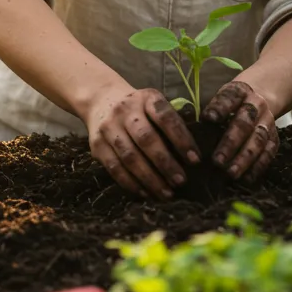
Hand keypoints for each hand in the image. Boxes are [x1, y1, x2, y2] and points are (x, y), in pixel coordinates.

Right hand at [85, 87, 200, 198]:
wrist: (101, 100)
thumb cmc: (139, 109)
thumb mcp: (154, 104)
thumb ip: (171, 122)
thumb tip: (192, 156)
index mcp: (146, 98)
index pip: (165, 118)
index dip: (181, 139)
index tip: (195, 160)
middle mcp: (125, 110)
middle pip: (146, 139)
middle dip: (165, 163)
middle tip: (181, 181)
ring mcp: (108, 128)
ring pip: (130, 157)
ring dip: (150, 178)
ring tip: (166, 193)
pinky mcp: (97, 145)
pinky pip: (115, 168)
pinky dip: (131, 183)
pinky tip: (146, 193)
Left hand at [202, 80, 278, 182]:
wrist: (260, 97)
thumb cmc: (231, 103)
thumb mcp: (222, 98)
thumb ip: (212, 111)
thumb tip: (193, 132)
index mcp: (240, 92)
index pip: (229, 98)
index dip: (219, 108)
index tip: (207, 119)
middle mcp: (256, 105)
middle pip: (245, 123)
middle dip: (231, 142)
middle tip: (217, 160)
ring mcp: (267, 122)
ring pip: (258, 140)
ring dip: (244, 158)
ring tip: (231, 173)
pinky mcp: (274, 137)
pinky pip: (269, 152)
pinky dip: (258, 166)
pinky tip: (247, 178)